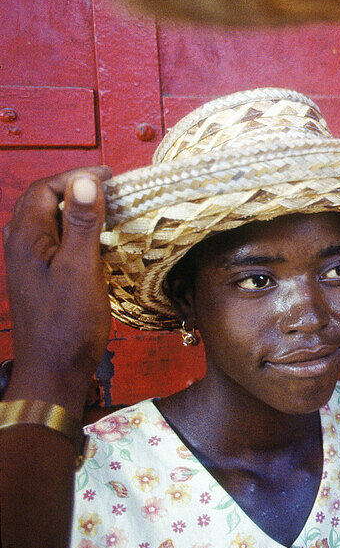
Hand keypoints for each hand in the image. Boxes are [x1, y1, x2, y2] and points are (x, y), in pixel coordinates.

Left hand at [2, 167, 112, 407]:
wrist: (54, 369)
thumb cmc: (68, 324)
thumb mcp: (81, 268)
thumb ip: (82, 223)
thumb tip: (85, 181)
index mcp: (26, 239)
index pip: (45, 190)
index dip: (75, 178)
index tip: (109, 178)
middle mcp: (21, 246)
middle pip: (42, 201)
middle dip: (74, 188)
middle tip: (110, 188)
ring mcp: (28, 262)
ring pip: (48, 220)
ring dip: (74, 209)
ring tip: (106, 208)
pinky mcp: (40, 276)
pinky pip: (54, 240)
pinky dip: (74, 229)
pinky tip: (96, 239)